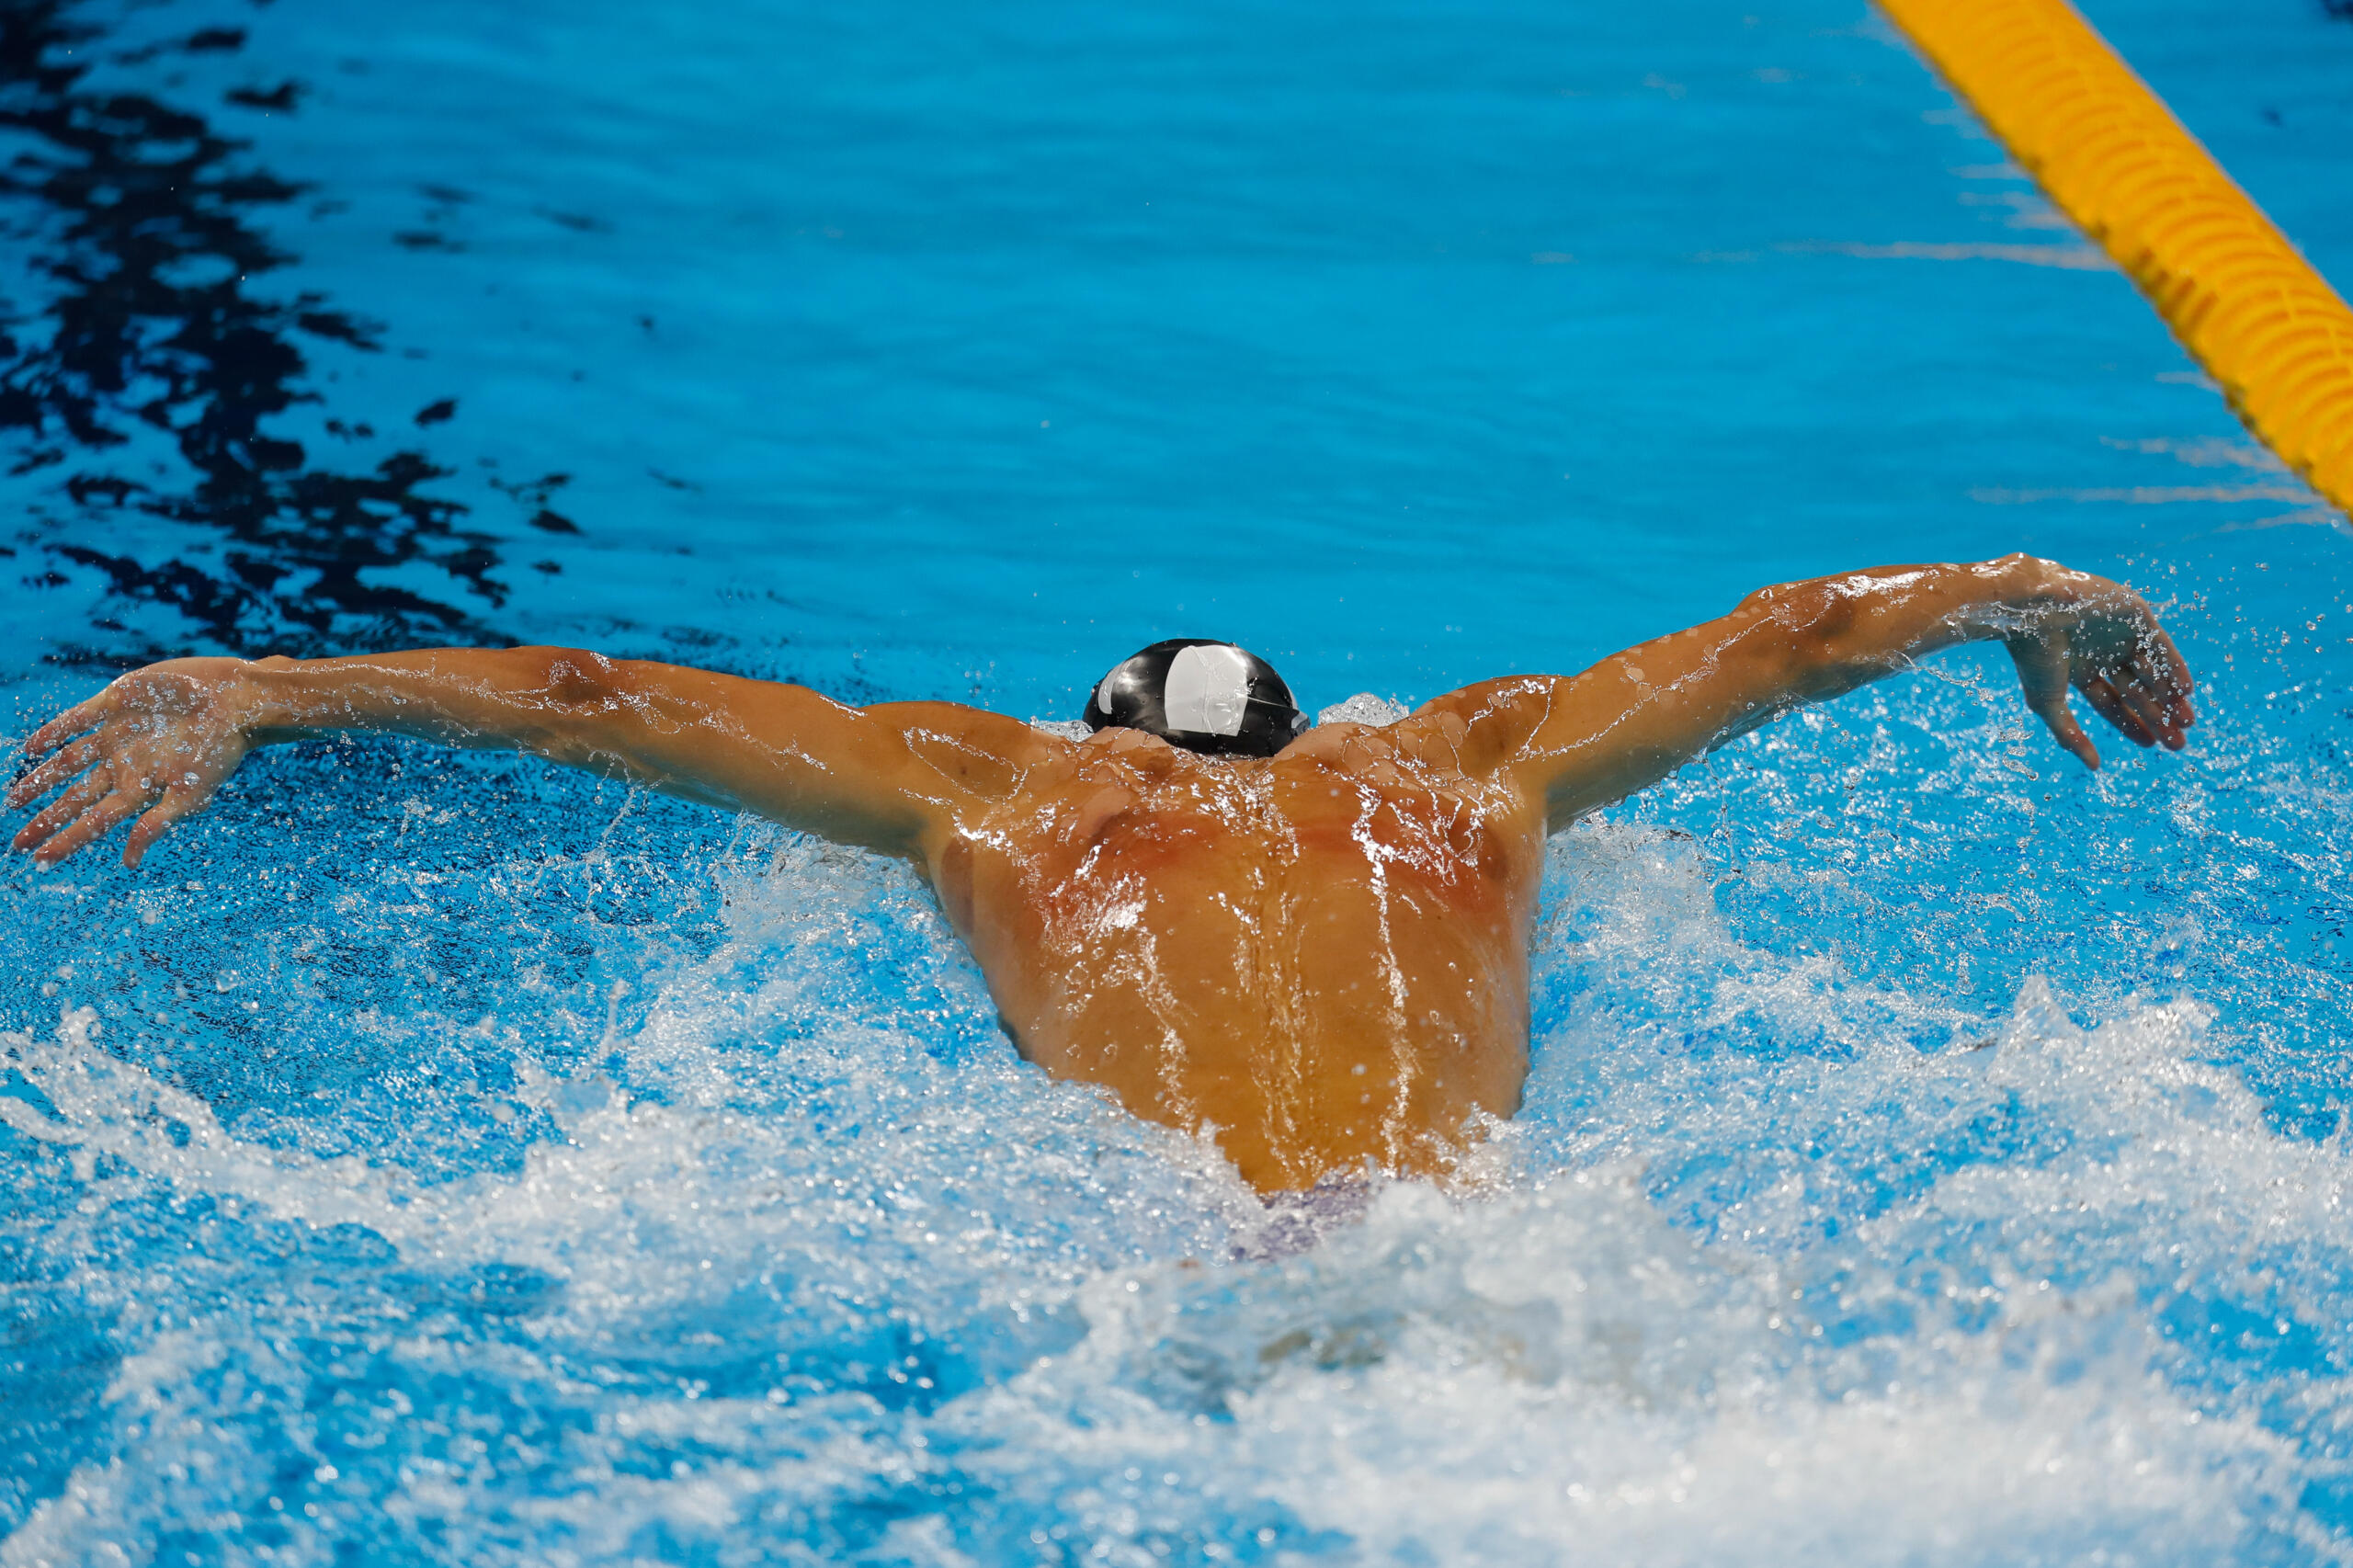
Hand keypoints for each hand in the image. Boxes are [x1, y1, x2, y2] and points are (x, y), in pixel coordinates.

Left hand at [8, 658, 260, 867]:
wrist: (237, 701)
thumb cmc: (221, 752)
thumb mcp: (191, 795)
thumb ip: (157, 825)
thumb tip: (128, 863)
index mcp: (141, 789)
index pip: (94, 821)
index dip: (66, 841)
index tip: (38, 860)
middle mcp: (124, 765)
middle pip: (75, 799)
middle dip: (47, 821)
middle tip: (18, 844)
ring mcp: (117, 734)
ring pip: (68, 762)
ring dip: (41, 780)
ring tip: (14, 800)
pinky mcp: (115, 702)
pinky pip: (75, 720)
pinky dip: (52, 733)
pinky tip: (31, 748)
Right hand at [2000, 574, 2193, 769]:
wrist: (2032, 608)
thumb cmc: (2034, 656)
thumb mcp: (2049, 703)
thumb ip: (2070, 735)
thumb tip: (2094, 768)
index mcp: (2080, 669)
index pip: (2112, 702)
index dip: (2132, 724)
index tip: (2153, 745)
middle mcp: (2102, 651)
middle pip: (2137, 691)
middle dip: (2157, 717)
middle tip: (2178, 743)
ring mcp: (2119, 632)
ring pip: (2152, 670)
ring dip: (2170, 696)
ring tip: (2187, 722)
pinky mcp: (2135, 614)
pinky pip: (2161, 644)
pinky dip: (2174, 667)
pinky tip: (2185, 691)